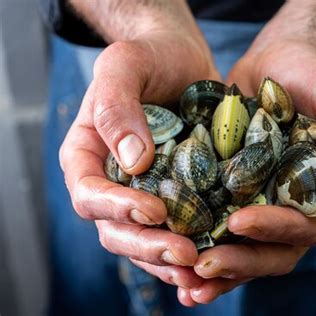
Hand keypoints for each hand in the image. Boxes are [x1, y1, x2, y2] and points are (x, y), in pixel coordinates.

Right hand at [60, 1, 219, 271]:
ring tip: (203, 268)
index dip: (117, 208)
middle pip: (118, 230)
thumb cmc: (149, 56)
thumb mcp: (125, 65)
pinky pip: (180, 230)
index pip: (89, 195)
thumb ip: (116, 105)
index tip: (154, 211)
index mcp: (88, 156)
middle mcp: (113, 183)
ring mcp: (146, 193)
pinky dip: (195, 248)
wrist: (181, 60)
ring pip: (148, 240)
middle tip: (187, 253)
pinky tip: (218, 257)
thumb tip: (132, 162)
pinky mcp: (179, 196)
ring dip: (172, 260)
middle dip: (150, 246)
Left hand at [173, 14, 315, 304]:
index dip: (275, 228)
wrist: (278, 63)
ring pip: (249, 251)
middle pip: (276, 250)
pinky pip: (226, 232)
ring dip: (220, 270)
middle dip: (241, 261)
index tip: (239, 222)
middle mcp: (301, 208)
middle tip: (203, 265)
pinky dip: (206, 250)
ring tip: (185, 282)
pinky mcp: (241, 198)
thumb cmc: (313, 75)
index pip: (307, 224)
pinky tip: (178, 268)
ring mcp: (270, 206)